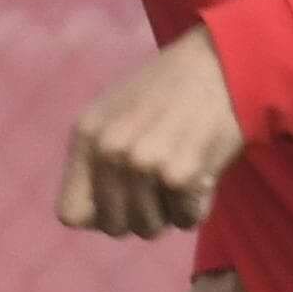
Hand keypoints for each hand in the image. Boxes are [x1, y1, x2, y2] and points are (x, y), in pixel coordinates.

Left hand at [58, 26, 244, 238]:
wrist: (221, 62)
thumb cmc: (169, 89)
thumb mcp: (115, 113)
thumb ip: (97, 159)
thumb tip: (93, 218)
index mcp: (87, 135)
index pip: (71, 213)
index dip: (99, 214)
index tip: (121, 201)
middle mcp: (109, 151)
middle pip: (114, 226)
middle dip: (138, 216)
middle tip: (159, 189)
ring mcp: (143, 164)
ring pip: (149, 228)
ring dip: (168, 212)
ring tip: (180, 176)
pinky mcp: (181, 175)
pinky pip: (186, 221)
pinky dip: (197, 208)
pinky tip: (202, 173)